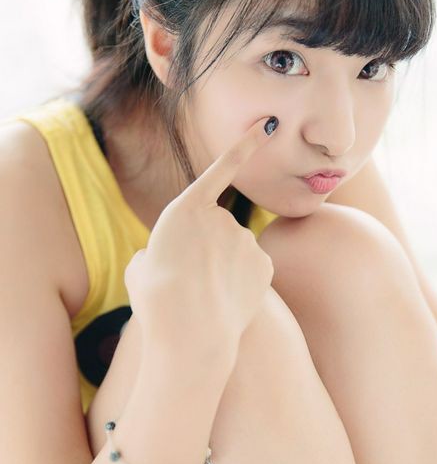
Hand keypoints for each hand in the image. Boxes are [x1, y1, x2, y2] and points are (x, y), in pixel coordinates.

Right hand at [124, 115, 278, 368]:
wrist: (190, 336)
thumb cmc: (156, 301)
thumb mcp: (140, 268)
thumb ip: (160, 251)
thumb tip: (171, 257)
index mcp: (185, 209)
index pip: (222, 169)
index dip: (246, 144)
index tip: (268, 126)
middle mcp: (221, 217)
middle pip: (216, 227)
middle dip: (205, 247)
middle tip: (186, 279)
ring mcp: (246, 239)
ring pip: (234, 249)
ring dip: (221, 266)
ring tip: (202, 294)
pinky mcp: (264, 264)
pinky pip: (251, 268)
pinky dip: (240, 280)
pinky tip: (224, 300)